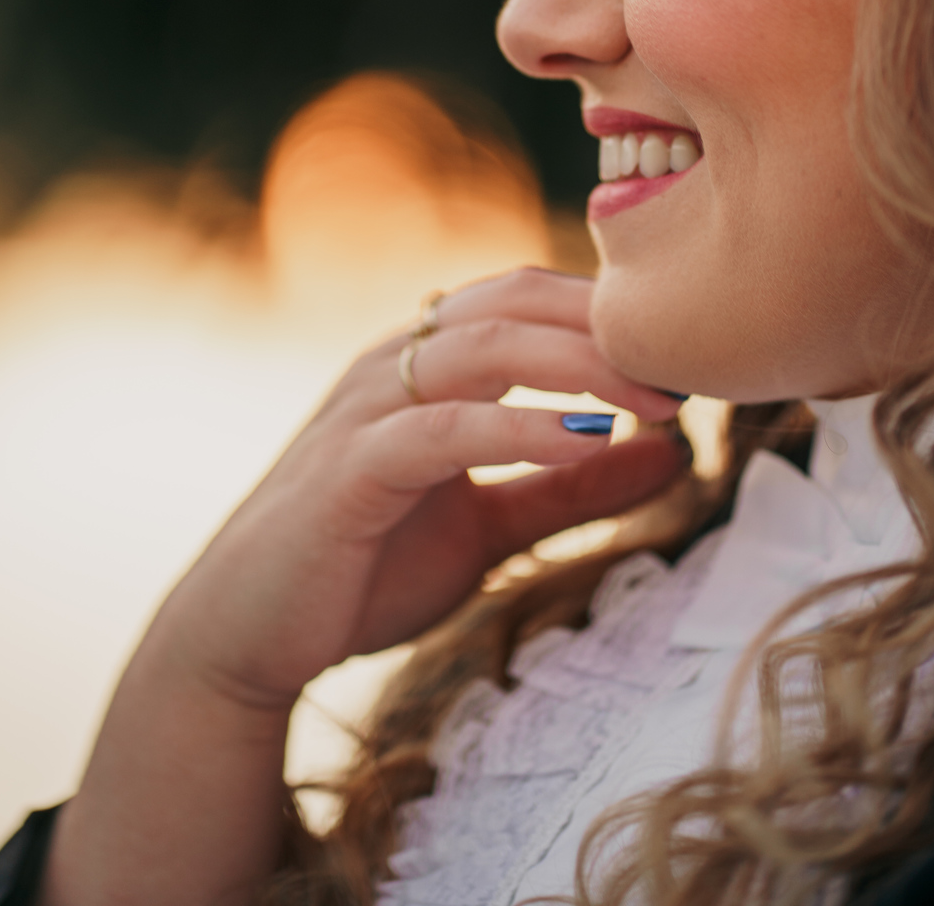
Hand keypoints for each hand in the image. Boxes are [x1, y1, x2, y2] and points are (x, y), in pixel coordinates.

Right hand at [153, 266, 686, 710]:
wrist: (247, 637)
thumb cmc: (364, 568)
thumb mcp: (493, 523)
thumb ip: (573, 487)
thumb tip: (672, 451)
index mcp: (426, 363)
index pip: (526, 296)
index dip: (606, 312)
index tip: (684, 352)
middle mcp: (395, 364)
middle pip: (513, 301)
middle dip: (605, 324)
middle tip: (686, 366)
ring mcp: (367, 408)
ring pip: (483, 346)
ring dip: (578, 364)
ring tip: (654, 400)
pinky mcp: (350, 467)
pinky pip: (444, 428)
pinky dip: (520, 428)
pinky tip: (583, 443)